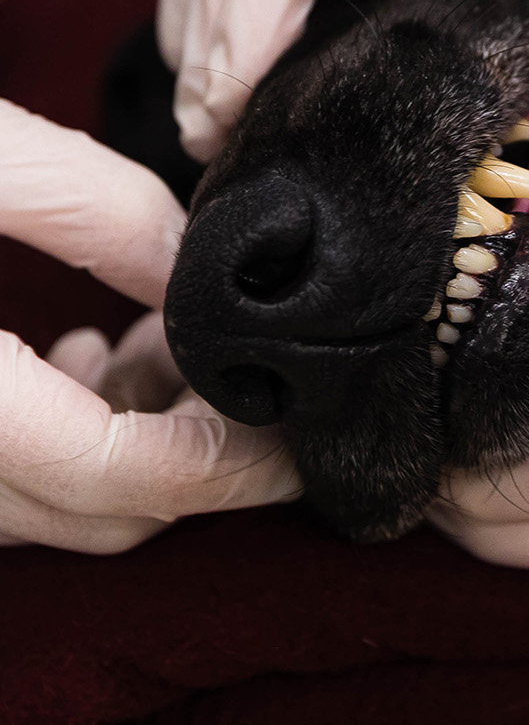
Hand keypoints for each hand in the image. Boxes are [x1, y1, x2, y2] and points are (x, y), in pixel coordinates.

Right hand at [0, 100, 298, 549]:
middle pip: (91, 514)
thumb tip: (198, 268)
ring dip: (131, 446)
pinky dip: (64, 437)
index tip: (303, 427)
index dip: (228, 464)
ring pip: (47, 509)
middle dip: (195, 454)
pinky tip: (83, 352)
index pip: (116, 476)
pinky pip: (2, 480)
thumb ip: (97, 210)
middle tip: (252, 372)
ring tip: (164, 342)